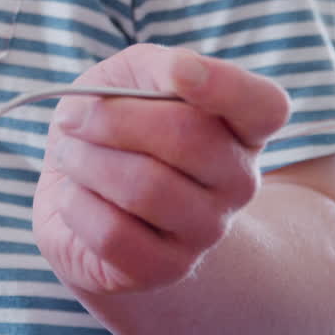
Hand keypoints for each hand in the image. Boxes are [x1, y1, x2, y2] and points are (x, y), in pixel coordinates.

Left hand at [32, 44, 289, 293]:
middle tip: (71, 120)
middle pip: (187, 137)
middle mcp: (238, 181)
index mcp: (240, 126)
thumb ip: (157, 66)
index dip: (224, 86)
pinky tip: (74, 195)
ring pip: (145, 187)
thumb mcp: (127, 78)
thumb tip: (179, 72)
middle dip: (110, 119)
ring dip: (84, 161)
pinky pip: (114, 232)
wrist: (79, 195)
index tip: (176, 72)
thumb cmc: (112, 127)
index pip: (265, 106)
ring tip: (69, 155)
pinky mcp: (165, 268)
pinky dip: (76, 205)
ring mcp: (207, 230)